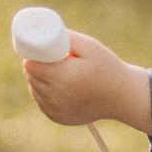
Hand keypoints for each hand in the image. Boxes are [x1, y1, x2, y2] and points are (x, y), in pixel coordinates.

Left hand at [23, 29, 151, 133]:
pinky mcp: (57, 117)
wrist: (122, 96)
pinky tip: (59, 87)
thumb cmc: (107, 67)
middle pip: (30, 76)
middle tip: (51, 59)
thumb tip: (43, 34)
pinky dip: (45, 93)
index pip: (30, 64)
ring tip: (58, 72)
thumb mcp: (89, 46)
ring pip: (34, 89)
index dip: (33, 55)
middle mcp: (54, 96)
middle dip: (36, 66)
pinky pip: (42, 101)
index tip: (42, 50)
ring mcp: (55, 110)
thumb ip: (65, 37)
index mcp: (60, 77)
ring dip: (39, 80)